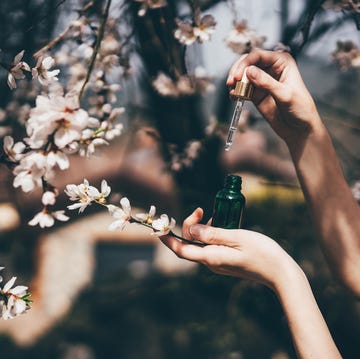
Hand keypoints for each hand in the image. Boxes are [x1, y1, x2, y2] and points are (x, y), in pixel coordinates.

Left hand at [160, 208, 300, 290]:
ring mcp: (218, 262)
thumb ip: (212, 233)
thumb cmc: (261, 252)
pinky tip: (219, 224)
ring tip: (211, 214)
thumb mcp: (236, 237)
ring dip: (200, 229)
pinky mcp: (225, 260)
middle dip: (188, 226)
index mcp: (211, 258)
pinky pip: (210, 245)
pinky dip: (209, 233)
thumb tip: (191, 229)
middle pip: (189, 244)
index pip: (181, 249)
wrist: (279, 272)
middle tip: (200, 209)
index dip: (168, 239)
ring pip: (200, 244)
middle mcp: (211, 262)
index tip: (159, 227)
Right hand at [226, 49, 322, 144]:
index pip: (258, 55)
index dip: (245, 63)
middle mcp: (271, 69)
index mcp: (282, 62)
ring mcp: (262, 81)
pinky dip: (236, 92)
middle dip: (237, 71)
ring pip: (243, 75)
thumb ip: (267, 83)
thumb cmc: (300, 109)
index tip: (238, 76)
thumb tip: (250, 72)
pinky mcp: (256, 93)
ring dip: (235, 82)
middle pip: (248, 62)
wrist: (299, 128)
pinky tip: (234, 97)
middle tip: (232, 83)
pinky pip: (242, 88)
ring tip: (233, 91)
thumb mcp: (285, 95)